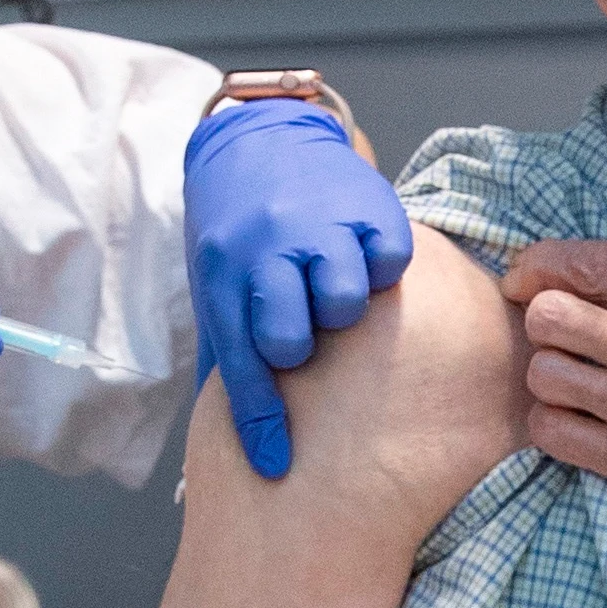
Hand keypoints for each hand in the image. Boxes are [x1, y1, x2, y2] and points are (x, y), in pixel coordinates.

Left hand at [186, 100, 413, 478]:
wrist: (262, 142)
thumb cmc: (240, 237)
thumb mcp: (217, 287)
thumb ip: (224, 352)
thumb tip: (227, 441)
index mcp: (224, 275)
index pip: (240, 362)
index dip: (258, 422)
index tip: (274, 465)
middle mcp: (268, 249)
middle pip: (290, 337)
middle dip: (299, 351)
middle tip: (308, 338)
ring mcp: (320, 225)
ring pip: (345, 301)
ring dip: (343, 311)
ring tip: (336, 300)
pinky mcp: (370, 205)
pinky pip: (389, 261)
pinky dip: (384, 271)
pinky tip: (370, 265)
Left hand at [503, 238, 606, 593]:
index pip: (585, 262)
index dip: (540, 263)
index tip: (529, 276)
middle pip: (546, 316)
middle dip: (545, 321)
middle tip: (564, 338)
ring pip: (542, 374)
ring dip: (551, 377)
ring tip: (578, 386)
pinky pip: (553, 434)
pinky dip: (556, 427)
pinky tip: (582, 427)